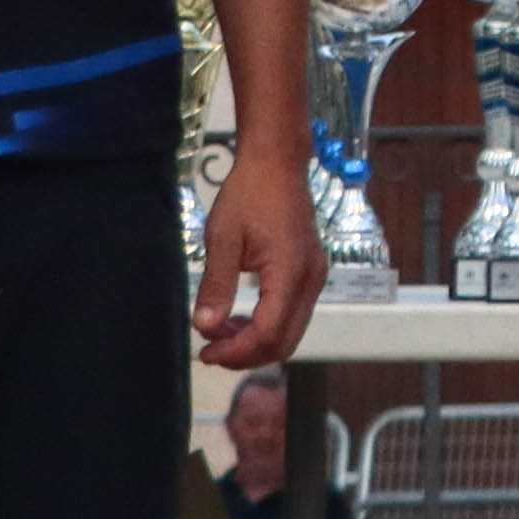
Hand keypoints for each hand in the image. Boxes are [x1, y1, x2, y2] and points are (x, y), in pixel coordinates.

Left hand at [191, 140, 328, 369]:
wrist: (277, 164)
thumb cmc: (248, 194)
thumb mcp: (222, 238)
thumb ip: (216, 285)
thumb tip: (204, 327)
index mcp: (290, 272)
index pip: (268, 333)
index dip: (237, 351)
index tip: (205, 352)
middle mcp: (311, 280)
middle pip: (285, 342)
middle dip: (246, 354)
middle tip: (210, 351)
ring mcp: (315, 277)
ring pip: (292, 332)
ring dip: (256, 342)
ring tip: (220, 334)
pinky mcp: (311, 273)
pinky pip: (294, 315)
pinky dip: (268, 327)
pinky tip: (240, 319)